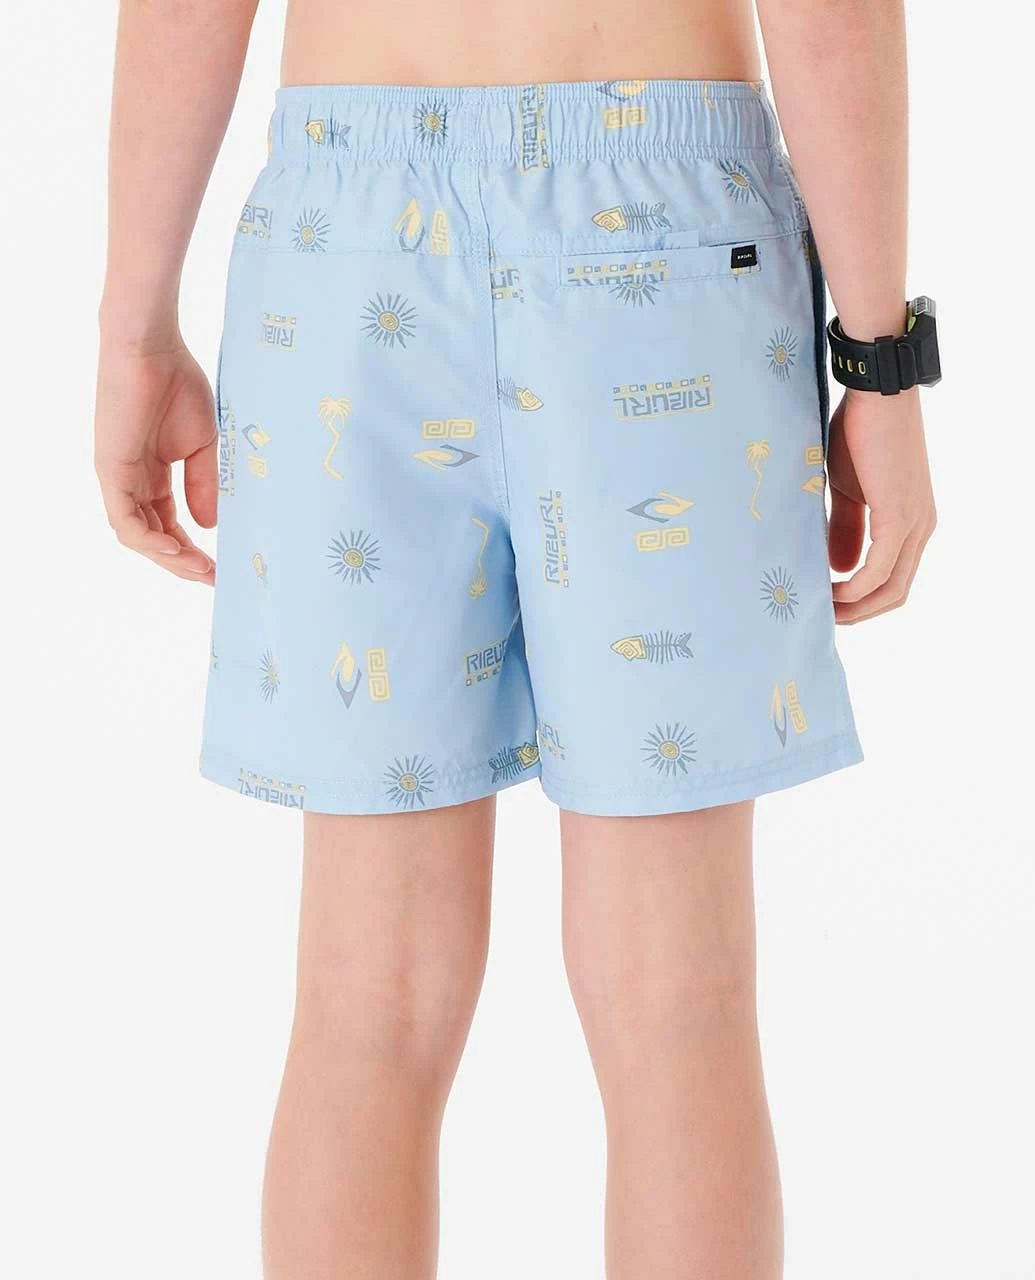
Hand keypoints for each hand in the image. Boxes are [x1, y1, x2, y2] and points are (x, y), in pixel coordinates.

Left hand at [95, 337, 216, 584]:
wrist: (153, 348)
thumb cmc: (177, 385)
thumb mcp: (202, 446)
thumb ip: (203, 485)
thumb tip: (209, 526)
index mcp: (151, 475)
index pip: (170, 525)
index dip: (194, 550)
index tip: (222, 569)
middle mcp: (131, 482)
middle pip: (154, 538)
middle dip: (183, 563)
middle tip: (214, 579)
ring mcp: (118, 479)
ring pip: (138, 536)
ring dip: (169, 558)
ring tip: (200, 569)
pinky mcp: (110, 470)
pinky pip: (125, 520)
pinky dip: (149, 540)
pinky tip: (176, 549)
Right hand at [827, 387, 935, 623]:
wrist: (875, 394)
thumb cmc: (860, 433)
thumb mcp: (848, 490)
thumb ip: (845, 529)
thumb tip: (838, 569)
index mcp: (911, 523)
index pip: (892, 579)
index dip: (861, 601)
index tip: (826, 606)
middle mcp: (920, 528)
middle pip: (895, 594)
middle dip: (858, 614)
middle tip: (821, 619)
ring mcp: (915, 524)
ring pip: (891, 588)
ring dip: (855, 607)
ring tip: (820, 611)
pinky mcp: (900, 516)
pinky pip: (880, 569)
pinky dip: (856, 587)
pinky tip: (831, 591)